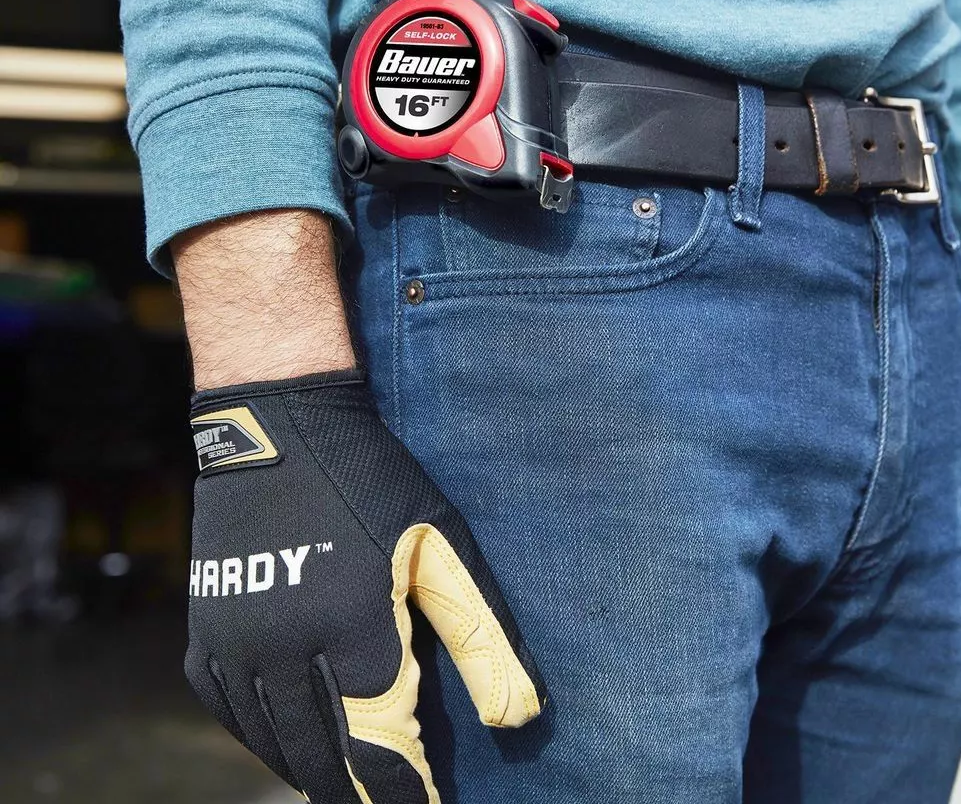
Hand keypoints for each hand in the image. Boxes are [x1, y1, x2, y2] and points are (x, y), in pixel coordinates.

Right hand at [186, 370, 545, 802]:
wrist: (278, 427)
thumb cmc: (371, 480)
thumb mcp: (440, 544)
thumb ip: (481, 634)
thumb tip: (522, 716)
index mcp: (353, 626)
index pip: (381, 745)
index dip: (406, 789)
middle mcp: (286, 647)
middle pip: (324, 757)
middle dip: (360, 794)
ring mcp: (237, 643)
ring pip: (275, 742)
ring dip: (314, 772)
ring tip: (348, 787)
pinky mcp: (205, 633)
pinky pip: (232, 714)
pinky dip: (265, 740)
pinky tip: (291, 743)